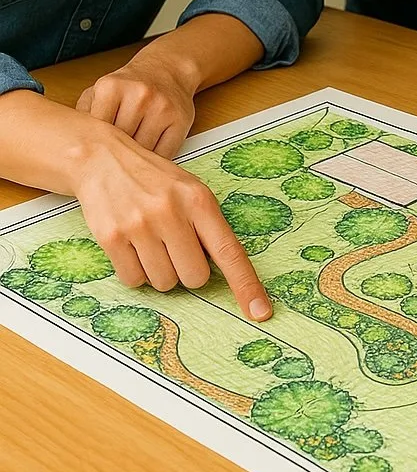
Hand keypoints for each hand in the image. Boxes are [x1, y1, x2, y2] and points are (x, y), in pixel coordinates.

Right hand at [68, 118, 271, 320]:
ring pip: (164, 283)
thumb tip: (224, 271)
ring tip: (150, 242)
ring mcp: (140, 226)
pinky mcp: (112, 238)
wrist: (102, 159)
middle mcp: (171, 212)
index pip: (229, 250)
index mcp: (199, 200)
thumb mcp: (189, 190)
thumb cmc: (153, 180)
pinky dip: (135, 272)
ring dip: (160, 272)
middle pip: (194, 277)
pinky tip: (131, 245)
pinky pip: (134, 280)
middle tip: (174, 247)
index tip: (260, 312)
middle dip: (187, 270)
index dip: (246, 284)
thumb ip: (207, 225)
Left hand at [77, 43, 197, 158]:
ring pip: (140, 153)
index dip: (92, 148)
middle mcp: (139, 95)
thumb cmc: (130, 86)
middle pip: (118, 144)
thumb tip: (69, 146)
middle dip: (112, 156)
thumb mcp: (99, 92)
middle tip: (108, 163)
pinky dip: (152, 161)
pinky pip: (162, 155)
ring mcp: (162, 108)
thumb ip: (83, 114)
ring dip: (133, 160)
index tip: (91, 158)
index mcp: (111, 87)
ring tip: (127, 159)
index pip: (95, 131)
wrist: (167, 70)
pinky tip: (146, 156)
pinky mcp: (180, 121)